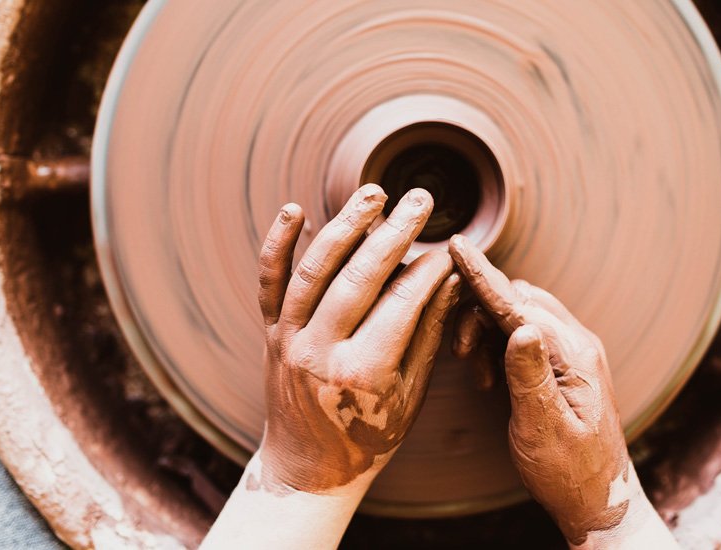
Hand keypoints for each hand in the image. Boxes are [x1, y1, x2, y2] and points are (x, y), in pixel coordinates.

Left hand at [255, 184, 459, 493]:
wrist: (308, 469)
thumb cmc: (369, 437)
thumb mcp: (411, 395)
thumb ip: (427, 334)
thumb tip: (451, 279)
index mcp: (363, 373)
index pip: (402, 302)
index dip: (429, 270)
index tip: (449, 246)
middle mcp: (319, 352)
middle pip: (359, 277)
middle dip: (395, 233)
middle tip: (421, 201)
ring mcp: (288, 340)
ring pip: (314, 270)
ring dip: (345, 225)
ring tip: (375, 193)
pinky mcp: (270, 333)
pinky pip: (269, 282)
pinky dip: (278, 245)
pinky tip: (295, 210)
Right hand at [449, 235, 652, 546]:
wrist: (597, 500)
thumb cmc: (571, 472)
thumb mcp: (544, 429)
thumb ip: (530, 376)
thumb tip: (518, 326)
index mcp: (575, 356)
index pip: (519, 305)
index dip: (483, 277)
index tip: (456, 247)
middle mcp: (576, 345)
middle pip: (517, 300)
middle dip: (478, 312)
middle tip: (458, 352)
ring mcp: (570, 353)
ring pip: (517, 314)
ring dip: (485, 331)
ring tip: (474, 372)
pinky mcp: (560, 365)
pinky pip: (522, 334)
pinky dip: (496, 344)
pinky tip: (486, 377)